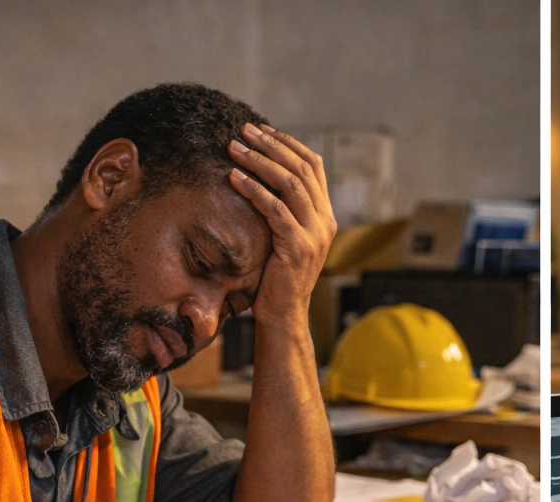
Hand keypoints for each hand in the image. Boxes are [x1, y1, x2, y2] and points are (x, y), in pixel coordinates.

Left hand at [227, 123, 336, 327]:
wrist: (284, 313)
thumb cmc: (277, 276)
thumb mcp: (285, 236)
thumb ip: (284, 210)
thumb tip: (261, 178)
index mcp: (325, 215)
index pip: (313, 166)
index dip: (288, 143)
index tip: (262, 130)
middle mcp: (325, 221)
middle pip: (301, 169)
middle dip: (270, 145)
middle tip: (243, 130)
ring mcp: (314, 234)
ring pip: (290, 184)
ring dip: (259, 162)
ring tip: (234, 148)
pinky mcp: (298, 247)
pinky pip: (275, 210)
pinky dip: (253, 190)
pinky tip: (234, 178)